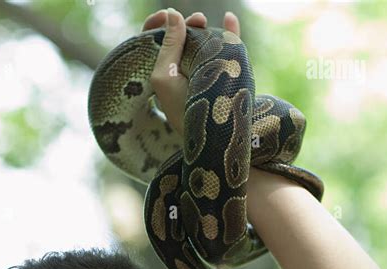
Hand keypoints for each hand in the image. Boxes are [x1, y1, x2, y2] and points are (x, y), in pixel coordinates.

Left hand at [142, 8, 240, 137]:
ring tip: (203, 22)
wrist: (210, 135)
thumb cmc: (181, 110)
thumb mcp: (165, 76)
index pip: (156, 43)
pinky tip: (230, 18)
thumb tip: (172, 13)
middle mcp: (184, 72)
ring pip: (203, 42)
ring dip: (203, 28)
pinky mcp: (225, 76)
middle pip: (181, 39)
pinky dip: (230, 32)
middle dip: (184, 25)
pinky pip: (229, 49)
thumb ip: (167, 45)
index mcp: (164, 72)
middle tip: (194, 21)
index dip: (158, 25)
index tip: (164, 17)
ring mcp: (205, 73)